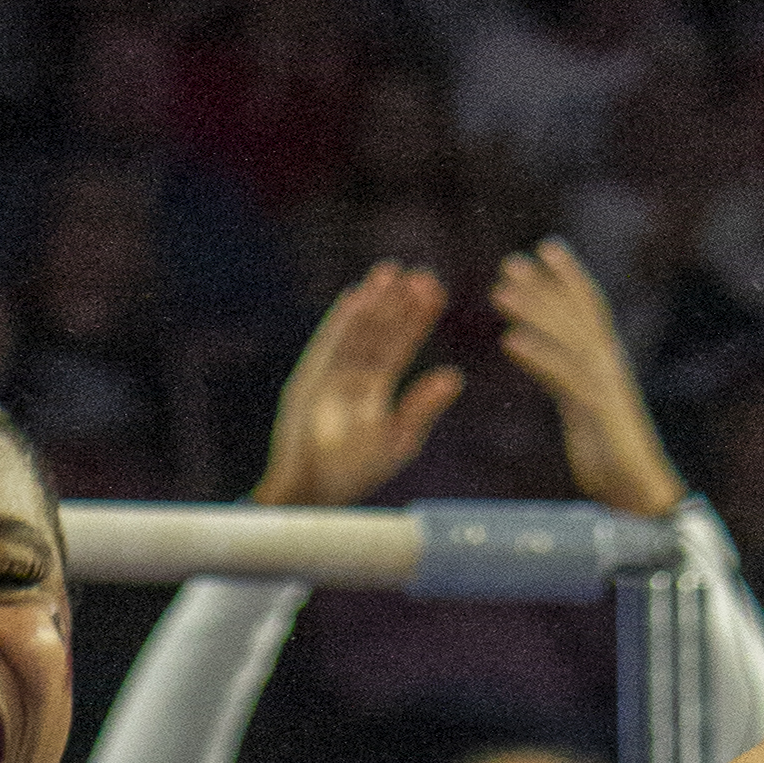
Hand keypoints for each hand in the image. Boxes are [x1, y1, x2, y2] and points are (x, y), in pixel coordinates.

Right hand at [256, 263, 462, 510]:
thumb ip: (422, 407)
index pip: (400, 346)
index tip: (435, 291)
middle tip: (418, 274)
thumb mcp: (397, 440)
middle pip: (379, 331)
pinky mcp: (307, 377)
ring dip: (372, 302)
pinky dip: (340, 320)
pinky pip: (326, 343)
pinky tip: (357, 295)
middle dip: (397, 303)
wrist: (312, 489)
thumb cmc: (355, 472)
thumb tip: (456, 376)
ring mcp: (329, 374)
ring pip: (355, 330)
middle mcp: (353, 377)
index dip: (417, 319)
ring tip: (390, 273)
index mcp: (376, 390)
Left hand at [491, 239, 683, 518]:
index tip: (546, 248)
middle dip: (543, 286)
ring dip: (533, 311)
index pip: (589, 309)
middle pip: (574, 315)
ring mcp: (604, 385)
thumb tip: (538, 354)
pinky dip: (536, 356)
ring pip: (566, 337)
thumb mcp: (583, 410)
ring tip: (500, 291)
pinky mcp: (597, 410)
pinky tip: (509, 341)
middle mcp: (608, 366)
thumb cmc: (612, 459)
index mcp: (607, 365)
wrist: (639, 494)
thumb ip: (564, 379)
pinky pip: (562, 377)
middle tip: (510, 263)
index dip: (569, 277)